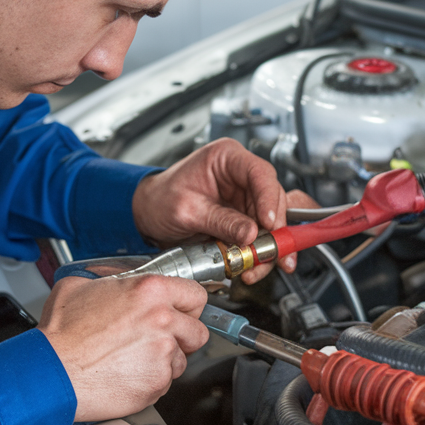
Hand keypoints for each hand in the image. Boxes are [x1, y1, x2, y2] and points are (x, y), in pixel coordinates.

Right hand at [38, 274, 207, 421]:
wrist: (51, 373)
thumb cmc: (61, 334)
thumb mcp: (80, 285)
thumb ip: (112, 278)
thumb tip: (121, 277)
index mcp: (150, 291)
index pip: (196, 295)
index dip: (188, 306)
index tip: (183, 313)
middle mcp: (162, 321)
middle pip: (198, 332)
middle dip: (183, 337)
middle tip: (161, 340)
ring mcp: (162, 354)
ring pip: (181, 361)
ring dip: (164, 362)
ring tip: (133, 359)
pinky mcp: (156, 383)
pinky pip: (164, 383)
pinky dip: (149, 382)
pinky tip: (126, 374)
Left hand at [132, 138, 292, 282]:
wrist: (148, 215)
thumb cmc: (160, 200)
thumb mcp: (187, 211)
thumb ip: (221, 222)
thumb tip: (251, 234)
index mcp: (227, 158)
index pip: (259, 172)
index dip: (269, 198)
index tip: (270, 223)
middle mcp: (241, 176)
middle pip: (274, 199)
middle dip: (275, 229)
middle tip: (271, 252)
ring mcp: (245, 198)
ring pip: (274, 221)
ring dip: (271, 246)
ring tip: (260, 265)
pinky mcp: (245, 218)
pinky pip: (262, 236)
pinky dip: (262, 253)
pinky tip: (256, 266)